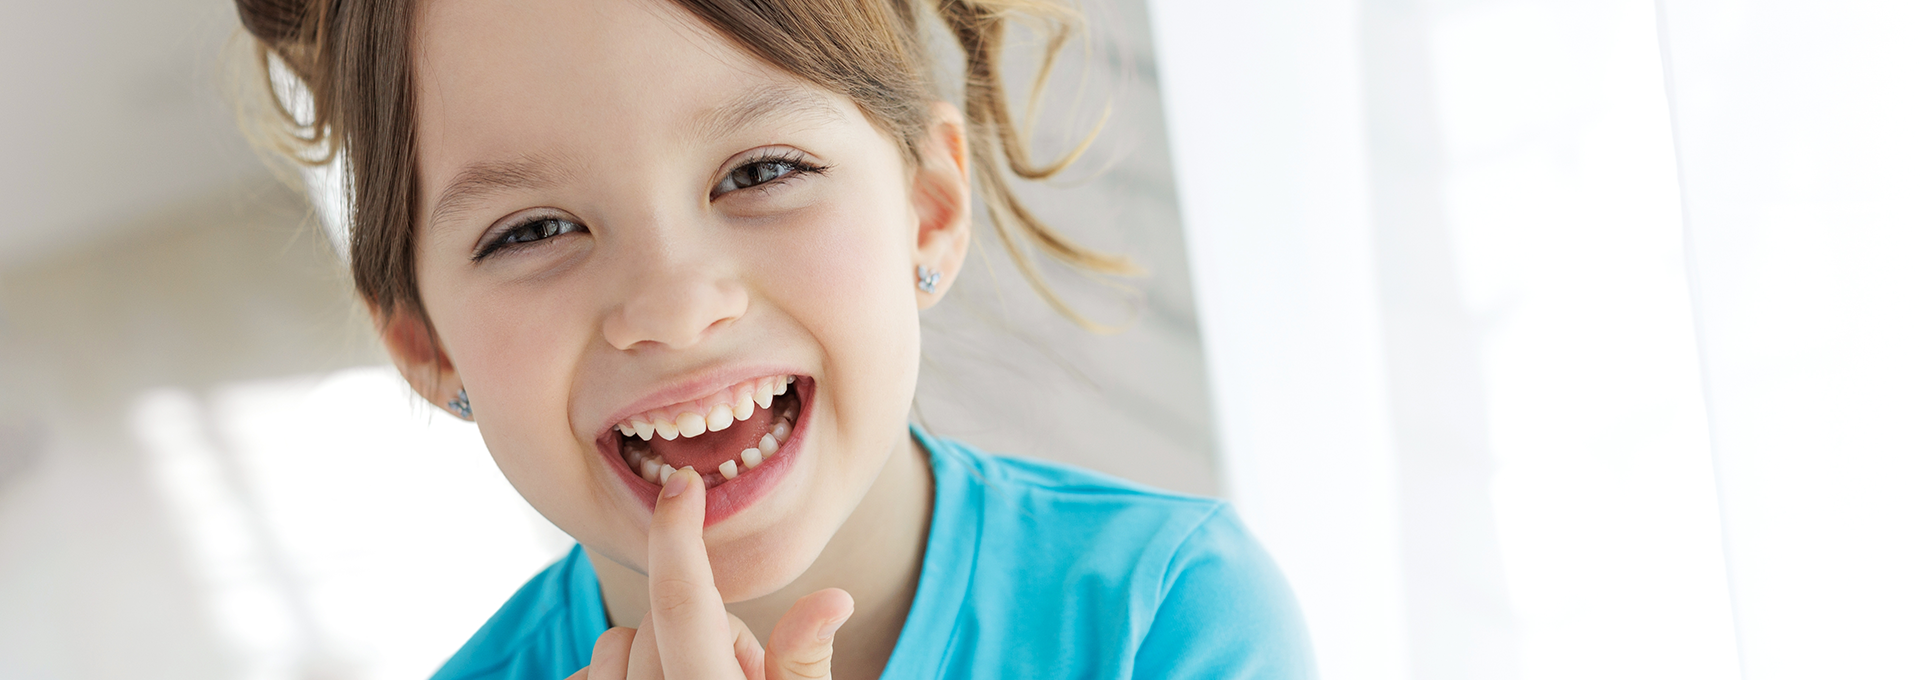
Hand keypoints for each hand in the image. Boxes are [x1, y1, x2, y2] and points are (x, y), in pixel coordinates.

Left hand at [568, 468, 855, 679]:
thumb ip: (804, 660)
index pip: (685, 604)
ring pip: (611, 647)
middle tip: (741, 673)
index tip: (684, 486)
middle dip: (697, 628)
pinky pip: (583, 679)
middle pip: (654, 621)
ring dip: (649, 655)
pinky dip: (613, 676)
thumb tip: (834, 597)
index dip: (680, 535)